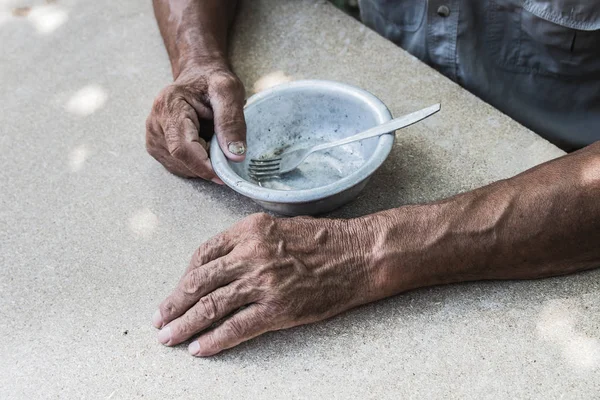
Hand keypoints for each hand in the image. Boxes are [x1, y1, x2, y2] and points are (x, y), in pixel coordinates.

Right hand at [145, 65, 246, 181]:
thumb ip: (232, 121)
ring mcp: (153, 137)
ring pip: (180, 167)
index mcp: (169, 106)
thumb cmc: (212, 81)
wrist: (198, 77)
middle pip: (181, 160)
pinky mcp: (157, 147)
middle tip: (223, 147)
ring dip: (202, 163)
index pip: (182, 148)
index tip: (224, 175)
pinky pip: (178, 166)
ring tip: (212, 140)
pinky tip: (203, 145)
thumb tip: (235, 155)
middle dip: (206, 163)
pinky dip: (195, 163)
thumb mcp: (229, 92)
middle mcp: (155, 123)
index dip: (203, 166)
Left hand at [152, 213, 381, 355]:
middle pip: (200, 281)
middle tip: (159, 318)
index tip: (178, 290)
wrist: (358, 255)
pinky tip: (199, 348)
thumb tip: (220, 264)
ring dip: (185, 323)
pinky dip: (214, 340)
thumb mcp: (279, 226)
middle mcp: (251, 254)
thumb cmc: (323, 239)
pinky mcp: (278, 308)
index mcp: (249, 229)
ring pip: (212, 305)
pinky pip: (237, 327)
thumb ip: (248, 240)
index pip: (204, 253)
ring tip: (168, 336)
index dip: (185, 276)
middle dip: (174, 303)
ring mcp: (264, 282)